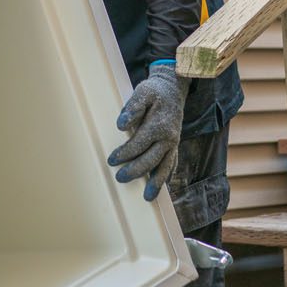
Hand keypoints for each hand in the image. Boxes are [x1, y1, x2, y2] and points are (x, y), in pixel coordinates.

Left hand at [108, 62, 188, 200]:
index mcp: (159, 125)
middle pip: (151, 159)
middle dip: (135, 171)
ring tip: (148, 198)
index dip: (125, 153)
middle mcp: (169, 137)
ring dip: (156, 183)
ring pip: (165, 166)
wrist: (173, 89)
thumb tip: (122, 126)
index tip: (112, 160)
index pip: (139, 144)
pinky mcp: (175, 145)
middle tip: (120, 178)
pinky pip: (172, 163)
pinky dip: (167, 175)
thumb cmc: (154, 91)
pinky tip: (162, 186)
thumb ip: (133, 108)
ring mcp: (173, 142)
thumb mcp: (142, 92)